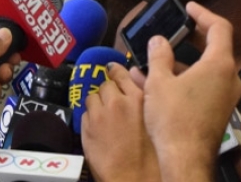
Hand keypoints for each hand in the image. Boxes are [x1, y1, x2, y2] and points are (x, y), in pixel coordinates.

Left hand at [81, 63, 159, 181]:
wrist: (133, 179)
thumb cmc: (152, 156)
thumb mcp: (155, 120)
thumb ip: (145, 95)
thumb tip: (134, 74)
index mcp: (138, 98)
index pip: (121, 74)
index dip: (116, 71)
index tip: (113, 70)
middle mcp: (117, 102)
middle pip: (106, 85)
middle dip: (109, 92)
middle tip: (114, 104)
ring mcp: (99, 115)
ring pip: (92, 97)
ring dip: (98, 104)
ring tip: (106, 117)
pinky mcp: (86, 129)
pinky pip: (85, 114)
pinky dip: (91, 118)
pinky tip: (99, 129)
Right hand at [139, 2, 240, 180]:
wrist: (185, 159)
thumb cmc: (174, 122)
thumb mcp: (160, 82)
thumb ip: (159, 55)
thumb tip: (158, 41)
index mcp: (219, 65)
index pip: (220, 27)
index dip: (204, 14)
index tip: (190, 8)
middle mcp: (230, 79)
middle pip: (216, 48)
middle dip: (193, 38)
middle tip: (177, 29)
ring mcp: (227, 96)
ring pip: (208, 69)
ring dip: (185, 62)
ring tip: (158, 60)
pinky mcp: (220, 110)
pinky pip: (206, 86)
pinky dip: (188, 79)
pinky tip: (163, 84)